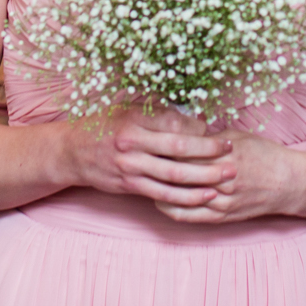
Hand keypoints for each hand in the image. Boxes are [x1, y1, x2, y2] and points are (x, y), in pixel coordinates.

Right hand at [67, 108, 233, 209]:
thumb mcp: (126, 108)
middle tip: (232, 151)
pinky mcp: (131, 186)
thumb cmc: (105, 125)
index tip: (214, 129)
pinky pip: (163, 195)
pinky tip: (205, 196)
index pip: (173, 123)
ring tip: (227, 176)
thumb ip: (156, 111)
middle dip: (209, 151)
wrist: (73, 152)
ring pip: (174, 176)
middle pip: (178, 149)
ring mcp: (131, 167)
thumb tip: (191, 114)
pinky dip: (186, 197)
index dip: (197, 127)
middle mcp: (131, 144)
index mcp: (133, 119)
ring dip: (204, 177)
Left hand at [154, 129, 301, 225]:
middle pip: (179, 172)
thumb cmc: (264, 154)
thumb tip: (183, 130)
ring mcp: (221, 200)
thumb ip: (210, 137)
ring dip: (159, 187)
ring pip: (181, 195)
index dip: (162, 145)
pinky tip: (158, 200)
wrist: (288, 183)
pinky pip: (190, 216)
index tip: (146, 138)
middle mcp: (221, 178)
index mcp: (224, 154)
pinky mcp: (222, 216)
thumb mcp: (238, 137)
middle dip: (156, 165)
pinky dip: (171, 208)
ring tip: (143, 177)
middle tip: (137, 156)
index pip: (184, 150)